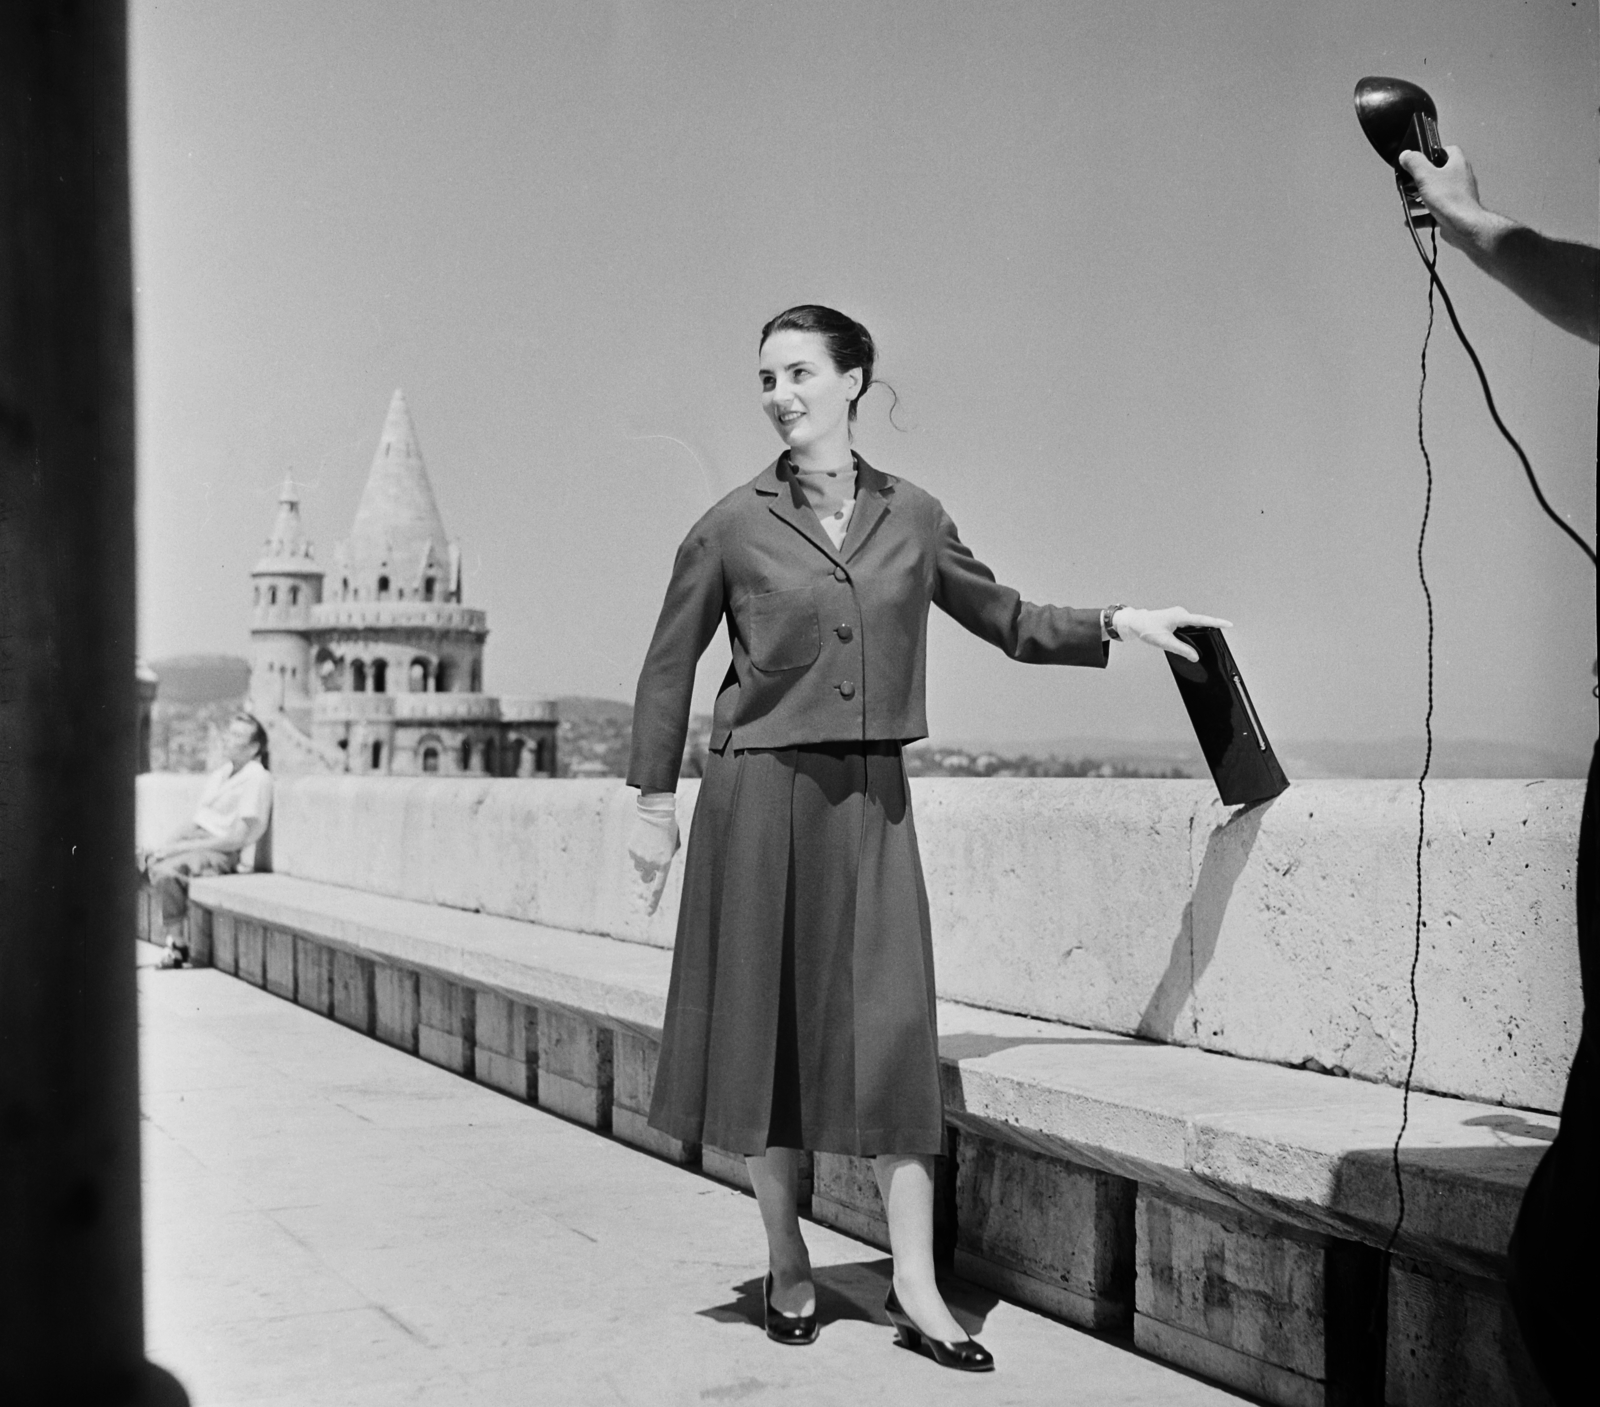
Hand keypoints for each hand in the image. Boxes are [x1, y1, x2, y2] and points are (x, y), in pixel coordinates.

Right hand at [627, 796, 680, 915]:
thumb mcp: (673, 846)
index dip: (653, 902)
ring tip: (649, 845)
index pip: (659, 888)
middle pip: (646, 878)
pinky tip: (643, 839)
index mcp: (665, 864)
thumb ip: (667, 859)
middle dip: (648, 874)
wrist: (656, 813)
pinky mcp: (631, 850)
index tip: (648, 914)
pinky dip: (637, 851)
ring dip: (643, 861)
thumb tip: (655, 869)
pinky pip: (633, 857)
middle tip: (652, 863)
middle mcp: (651, 863)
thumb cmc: (669, 830)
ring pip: (639, 867)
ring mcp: (640, 857)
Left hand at [1112, 607, 1232, 662]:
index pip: (1202, 620)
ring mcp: (1179, 615)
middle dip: (1205, 632)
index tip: (1229, 624)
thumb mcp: (1164, 642)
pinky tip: (1185, 641)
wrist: (1134, 623)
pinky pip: (1187, 627)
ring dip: (1194, 635)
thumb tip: (1195, 656)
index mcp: (1180, 616)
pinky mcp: (1176, 619)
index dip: (1217, 623)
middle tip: (1209, 641)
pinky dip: (1189, 634)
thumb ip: (1181, 649)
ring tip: (1189, 642)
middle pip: (1199, 624)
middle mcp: (1181, 613)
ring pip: (1192, 627)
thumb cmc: (1147, 629)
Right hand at [1397, 146, 1495, 251]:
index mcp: (1457, 164)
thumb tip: (1406, 155)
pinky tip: (1411, 219)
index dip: (1431, 154)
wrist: (1463, 226)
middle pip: (1437, 174)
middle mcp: (1460, 178)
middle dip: (1419, 180)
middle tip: (1408, 184)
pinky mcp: (1452, 212)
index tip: (1418, 160)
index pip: (1447, 150)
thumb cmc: (1451, 200)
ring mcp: (1457, 196)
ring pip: (1435, 193)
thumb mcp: (1426, 176)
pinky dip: (1421, 215)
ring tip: (1408, 202)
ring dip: (1418, 198)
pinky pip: (1433, 211)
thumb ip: (1415, 163)